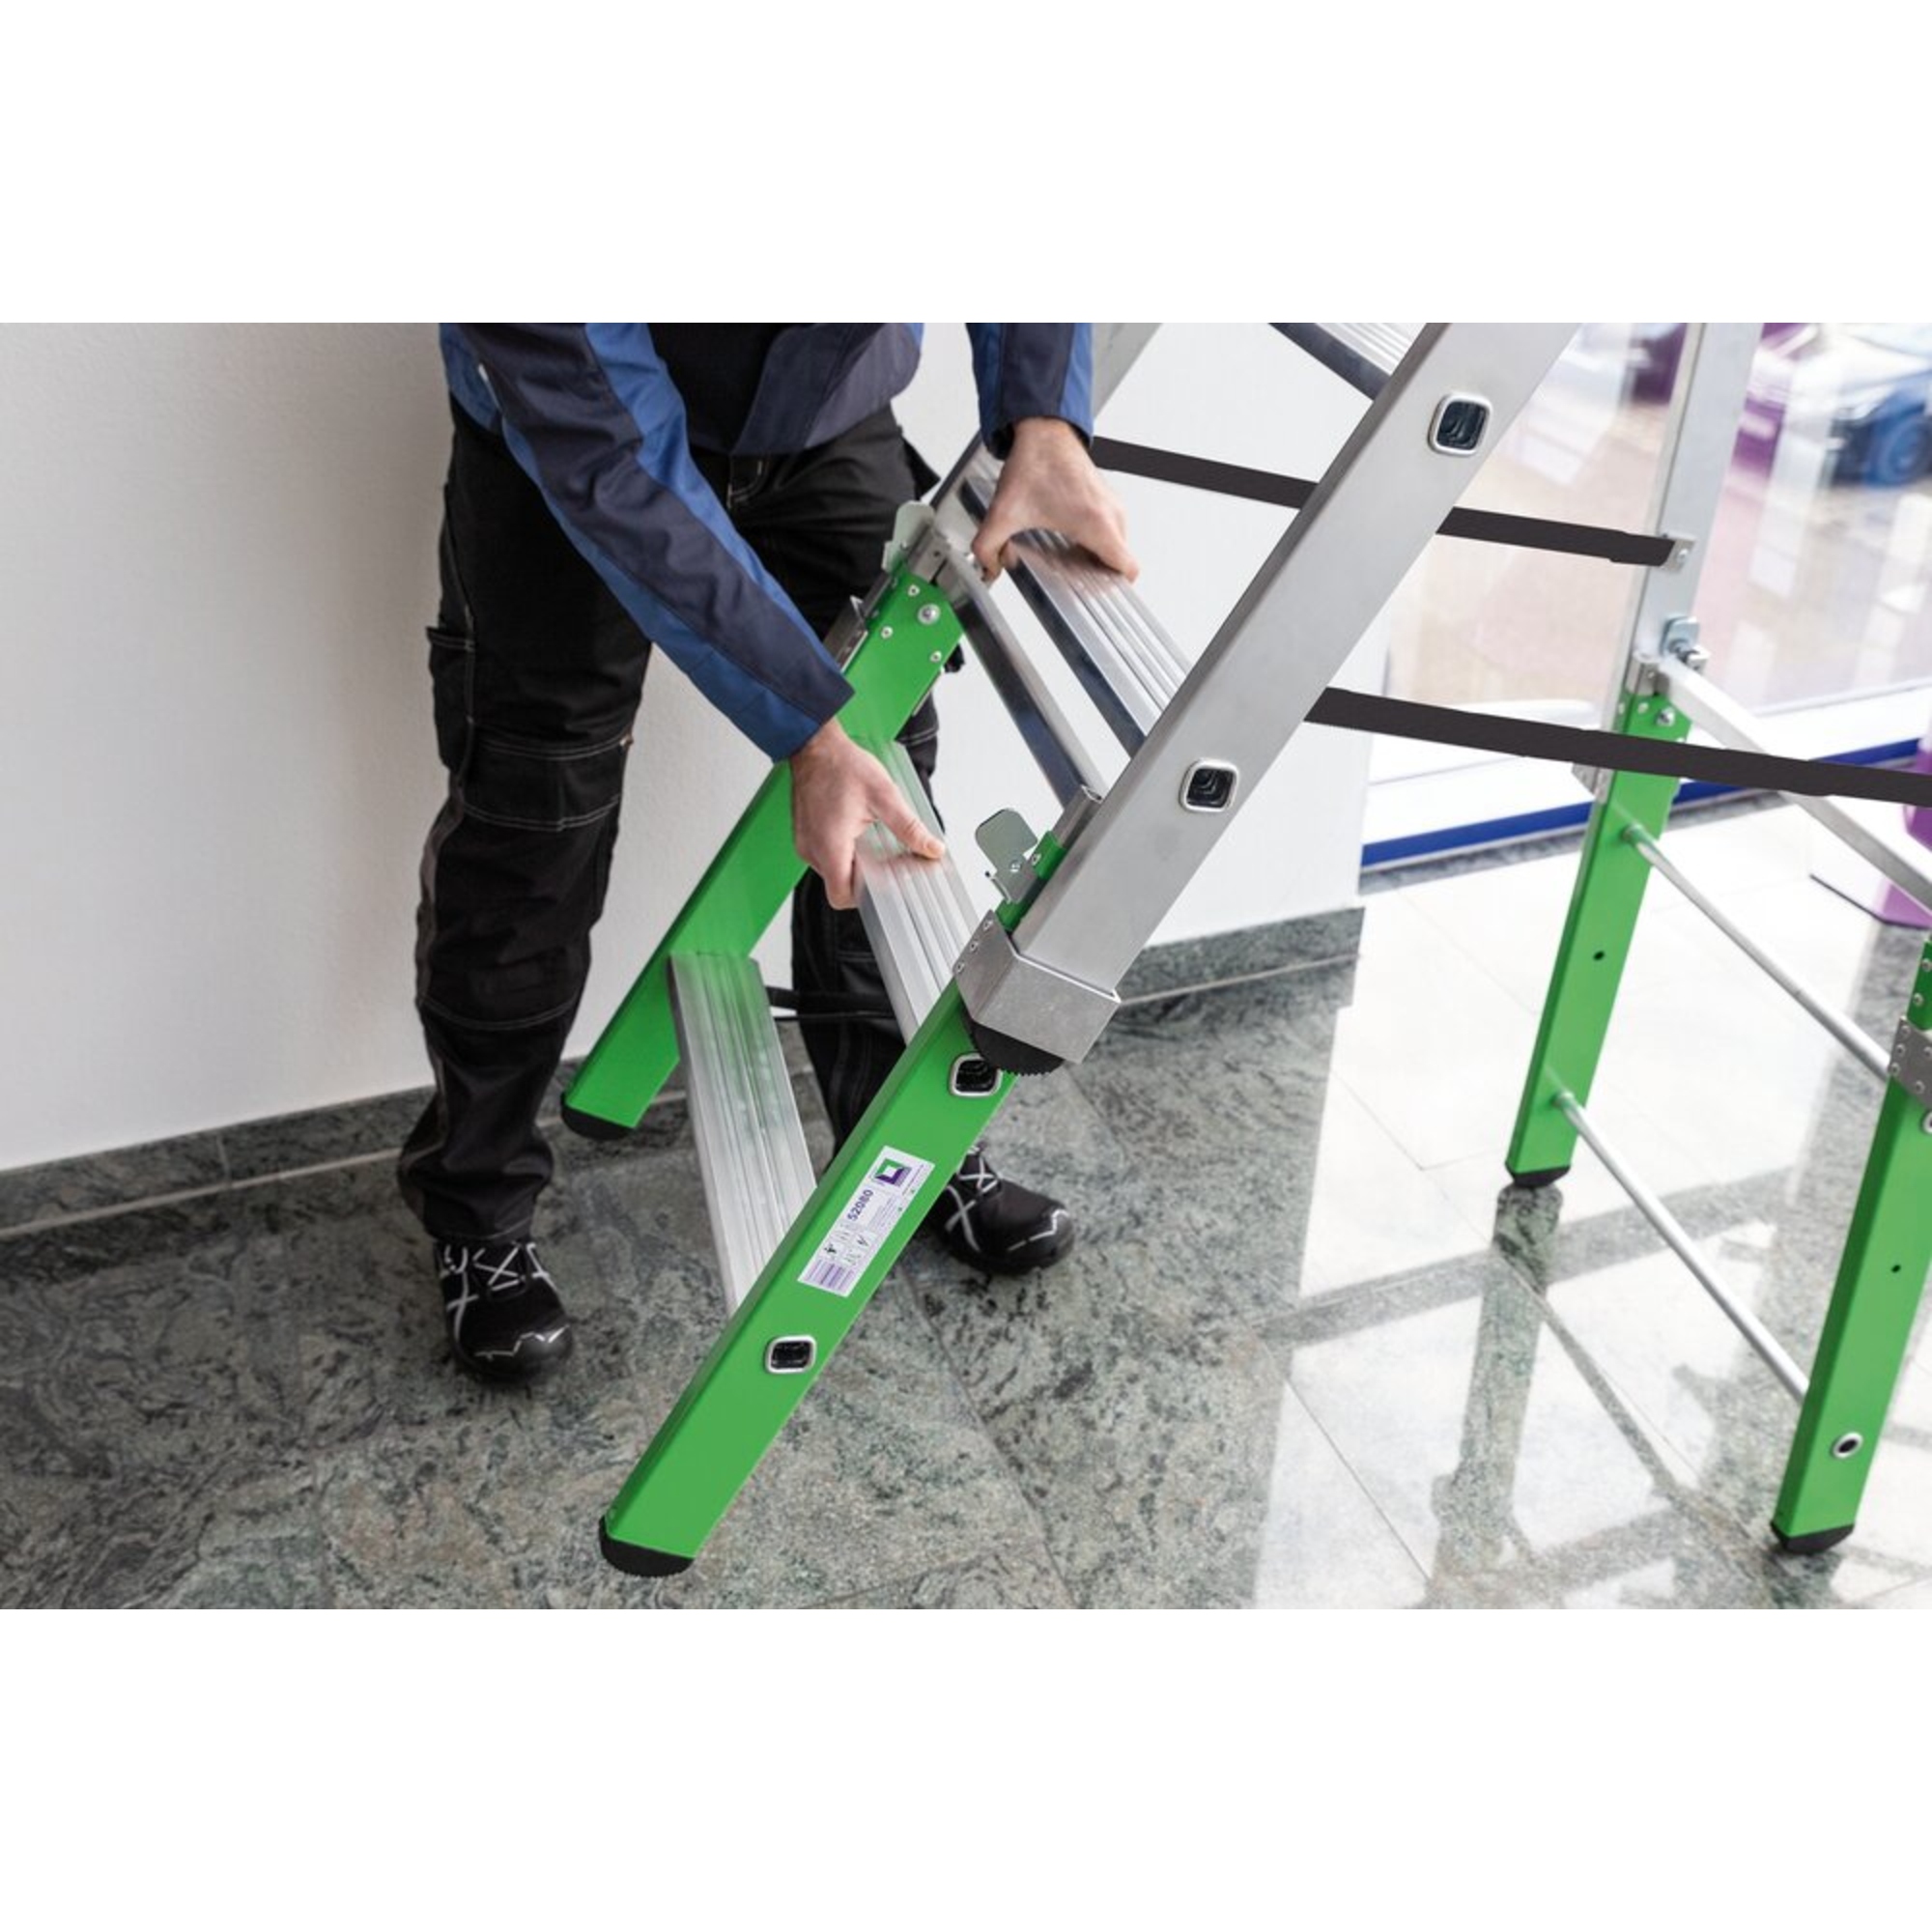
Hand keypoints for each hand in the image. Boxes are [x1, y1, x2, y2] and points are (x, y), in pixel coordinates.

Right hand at [788, 718, 944, 910]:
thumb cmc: (842, 766)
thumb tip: (932, 848)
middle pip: (839, 883)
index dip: (863, 898)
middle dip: (864, 877)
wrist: (815, 746)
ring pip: (832, 870)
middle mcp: (812, 849)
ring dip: (853, 863)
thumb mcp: (884, 796)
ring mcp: (805, 843)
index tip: (883, 885)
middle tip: (886, 860)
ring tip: (871, 841)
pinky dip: (842, 851)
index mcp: (830, 845)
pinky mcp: (804, 835)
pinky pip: (824, 855)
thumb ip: (909, 827)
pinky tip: (857, 833)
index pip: (840, 895)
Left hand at [971, 416, 1139, 584]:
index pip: (1129, 568)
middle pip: (1119, 560)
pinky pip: (1112, 529)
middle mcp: (1111, 513)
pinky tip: (1070, 537)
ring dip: (1097, 555)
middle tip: (1072, 575)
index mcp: (1096, 523)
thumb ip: (987, 547)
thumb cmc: (1035, 463)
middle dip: (1097, 572)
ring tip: (1069, 556)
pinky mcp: (1108, 497)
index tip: (1096, 591)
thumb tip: (988, 568)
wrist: (1043, 430)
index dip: (1115, 587)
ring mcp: (1113, 504)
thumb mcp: (1003, 513)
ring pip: (1116, 544)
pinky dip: (1096, 538)